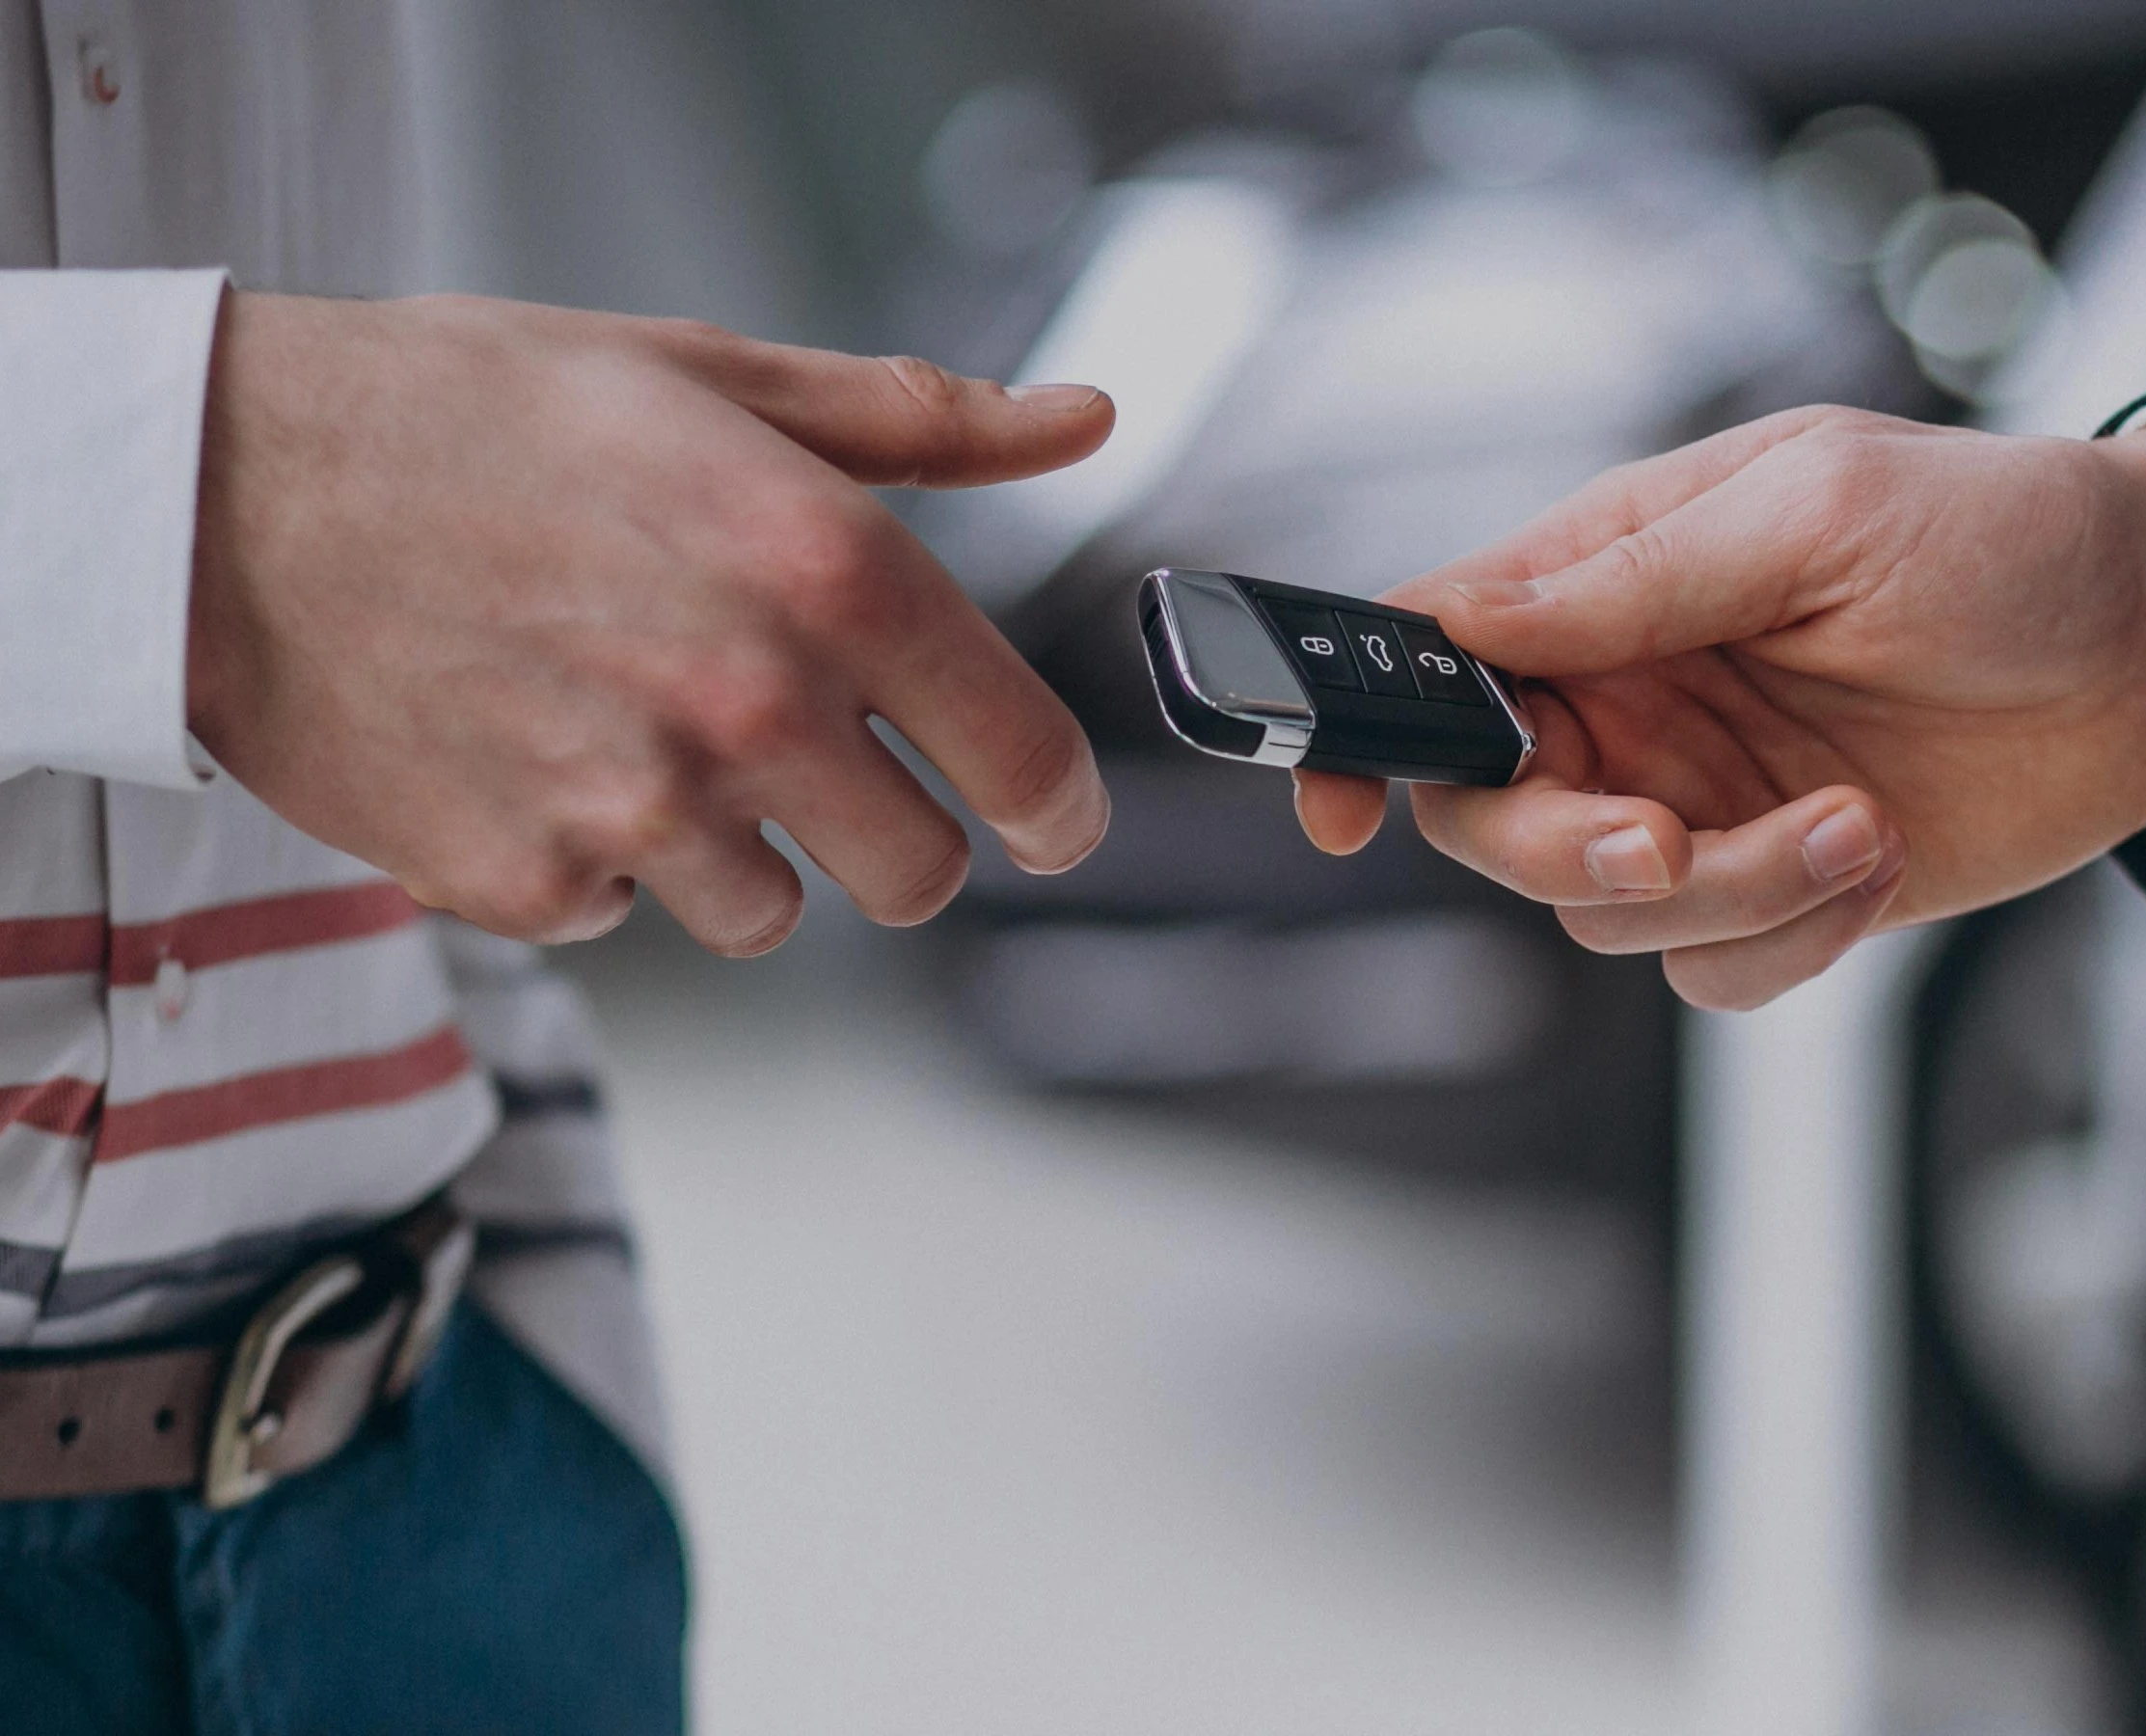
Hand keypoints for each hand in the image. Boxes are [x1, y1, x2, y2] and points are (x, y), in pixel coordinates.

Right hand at [189, 291, 1114, 955]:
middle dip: (888, 831)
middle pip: (917, 873)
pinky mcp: (529, 882)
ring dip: (737, 849)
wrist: (221, 494)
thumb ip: (916, 424)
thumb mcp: (708, 376)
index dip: (1056, 803)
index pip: (1023, 755)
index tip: (1050, 817)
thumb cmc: (470, 416)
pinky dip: (598, 862)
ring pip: (776, 914)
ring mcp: (638, 809)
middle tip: (811, 761)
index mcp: (826, 568)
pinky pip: (626, 916)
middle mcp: (752, 702)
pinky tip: (536, 754)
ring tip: (636, 727)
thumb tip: (1077, 423)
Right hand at [1291, 406, 2145, 1007]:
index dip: (1360, 730)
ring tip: (1854, 821)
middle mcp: (1637, 698)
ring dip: (1727, 890)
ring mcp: (1706, 799)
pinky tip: (1877, 855)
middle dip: (1569, 848)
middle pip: (1497, 819)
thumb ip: (1633, 576)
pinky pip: (1713, 968)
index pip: (1433, 654)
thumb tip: (1468, 620)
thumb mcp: (1817, 509)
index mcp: (1613, 582)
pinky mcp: (1785, 886)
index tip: (1337, 806)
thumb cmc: (2006, 535)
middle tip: (1670, 837)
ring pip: (1607, 912)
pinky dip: (1788, 936)